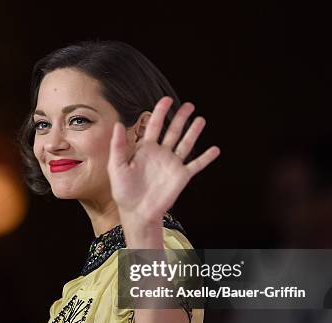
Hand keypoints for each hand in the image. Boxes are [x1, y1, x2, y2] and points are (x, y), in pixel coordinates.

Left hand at [108, 96, 219, 224]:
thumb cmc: (123, 191)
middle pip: (173, 131)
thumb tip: (118, 124)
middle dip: (180, 117)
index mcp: (145, 149)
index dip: (160, 112)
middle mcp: (160, 154)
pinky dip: (206, 157)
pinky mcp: (181, 177)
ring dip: (194, 132)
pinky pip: (196, 165)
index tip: (166, 99)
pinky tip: (215, 149)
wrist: (136, 212)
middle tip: (189, 105)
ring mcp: (172, 164)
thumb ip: (118, 146)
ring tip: (201, 120)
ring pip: (185, 144)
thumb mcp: (116, 166)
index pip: (154, 126)